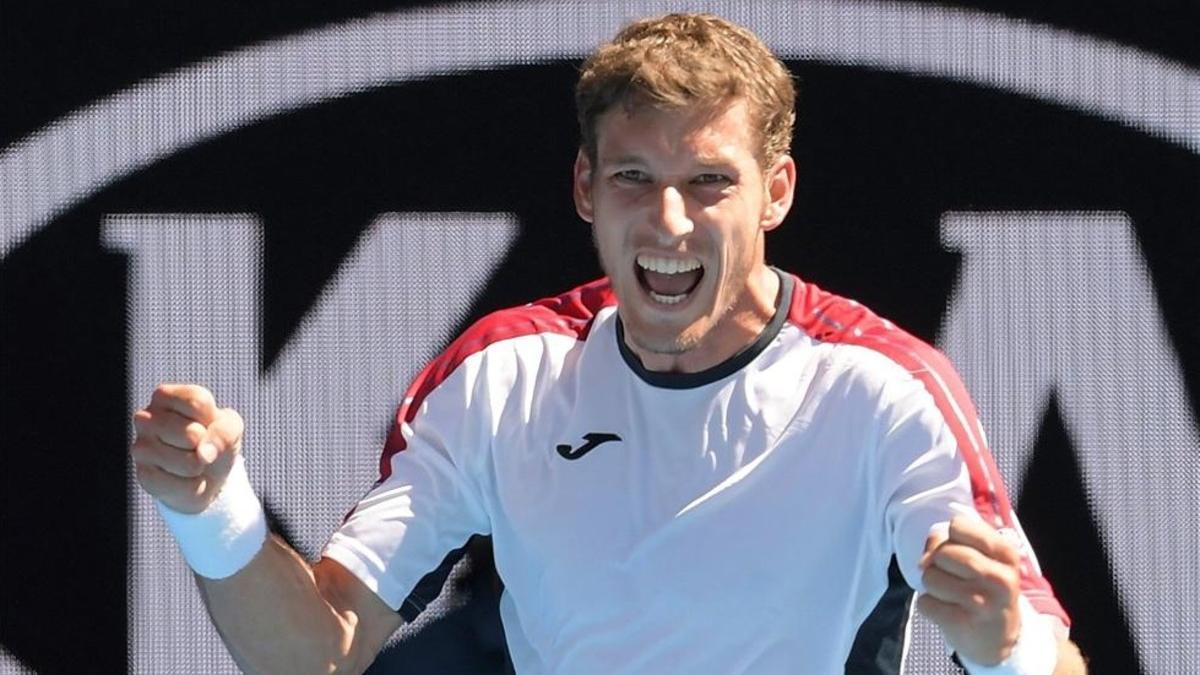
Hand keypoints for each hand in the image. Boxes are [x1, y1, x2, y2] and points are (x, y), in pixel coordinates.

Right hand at [131, 384, 243, 513]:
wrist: (206, 473)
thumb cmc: (214, 439)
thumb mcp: (230, 427)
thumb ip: (224, 432)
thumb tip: (203, 455)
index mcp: (164, 397)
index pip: (196, 402)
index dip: (212, 417)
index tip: (207, 422)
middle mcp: (145, 418)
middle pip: (191, 433)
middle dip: (206, 444)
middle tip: (198, 445)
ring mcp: (140, 448)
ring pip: (189, 463)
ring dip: (200, 467)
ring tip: (192, 462)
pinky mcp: (144, 476)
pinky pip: (185, 486)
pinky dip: (195, 486)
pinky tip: (183, 478)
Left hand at [917, 515, 1022, 665]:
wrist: (998, 639)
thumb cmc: (985, 589)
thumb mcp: (983, 560)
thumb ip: (952, 543)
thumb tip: (925, 559)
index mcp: (1006, 554)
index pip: (958, 526)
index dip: (949, 538)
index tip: (958, 551)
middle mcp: (999, 577)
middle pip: (942, 552)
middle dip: (938, 564)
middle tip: (954, 578)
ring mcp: (982, 602)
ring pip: (929, 577)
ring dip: (932, 586)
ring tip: (952, 596)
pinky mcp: (962, 623)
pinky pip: (924, 602)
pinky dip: (929, 606)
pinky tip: (948, 611)